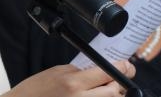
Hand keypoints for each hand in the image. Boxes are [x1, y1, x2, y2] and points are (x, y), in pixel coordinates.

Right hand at [3, 60, 134, 96]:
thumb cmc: (34, 90)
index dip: (121, 68)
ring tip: (102, 90)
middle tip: (114, 80)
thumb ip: (79, 72)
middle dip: (117, 85)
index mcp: (73, 83)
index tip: (125, 66)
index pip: (107, 73)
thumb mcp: (56, 72)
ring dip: (110, 96)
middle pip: (113, 92)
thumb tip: (99, 71)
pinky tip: (93, 95)